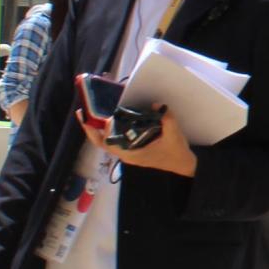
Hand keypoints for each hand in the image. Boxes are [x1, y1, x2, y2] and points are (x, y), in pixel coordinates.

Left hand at [80, 105, 196, 177]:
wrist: (183, 164)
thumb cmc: (176, 152)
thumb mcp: (174, 135)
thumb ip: (166, 118)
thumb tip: (155, 104)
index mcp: (132, 154)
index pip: (110, 143)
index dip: (105, 131)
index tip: (107, 117)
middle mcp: (126, 155)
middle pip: (102, 143)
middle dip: (93, 129)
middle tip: (85, 113)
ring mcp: (128, 153)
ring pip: (107, 142)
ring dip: (99, 129)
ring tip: (93, 114)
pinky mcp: (131, 149)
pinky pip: (115, 140)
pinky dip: (109, 130)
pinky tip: (111, 119)